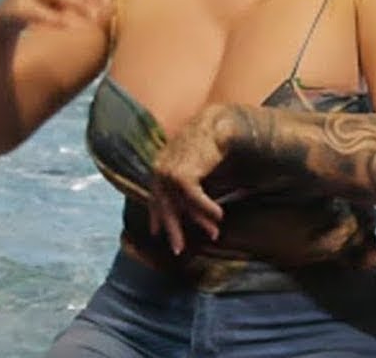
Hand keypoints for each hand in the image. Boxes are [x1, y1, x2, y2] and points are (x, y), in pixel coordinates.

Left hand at [148, 105, 233, 254]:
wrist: (215, 126)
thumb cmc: (206, 143)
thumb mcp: (191, 163)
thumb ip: (185, 180)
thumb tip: (188, 204)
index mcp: (159, 167)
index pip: (155, 198)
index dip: (156, 217)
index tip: (156, 233)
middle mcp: (159, 171)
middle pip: (165, 208)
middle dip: (173, 230)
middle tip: (178, 250)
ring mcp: (168, 173)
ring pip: (184, 206)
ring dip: (200, 220)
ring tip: (214, 233)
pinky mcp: (181, 174)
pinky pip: (195, 199)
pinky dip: (207, 208)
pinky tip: (220, 215)